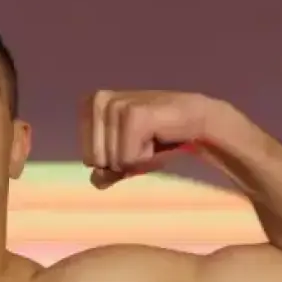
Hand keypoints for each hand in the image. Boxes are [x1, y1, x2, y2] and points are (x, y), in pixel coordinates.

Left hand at [79, 90, 224, 188]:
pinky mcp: (134, 113)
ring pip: (112, 160)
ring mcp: (116, 105)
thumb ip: (106, 171)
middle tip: (144, 141)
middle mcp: (99, 100)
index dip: (113, 160)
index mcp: (89, 105)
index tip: (133, 143)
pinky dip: (146, 158)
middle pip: (96, 160)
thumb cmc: (156, 139)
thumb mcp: (125, 159)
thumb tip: (96, 180)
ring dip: (136, 159)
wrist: (194, 123)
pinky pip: (128, 158)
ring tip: (151, 138)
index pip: (88, 158)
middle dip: (124, 160)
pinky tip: (158, 137)